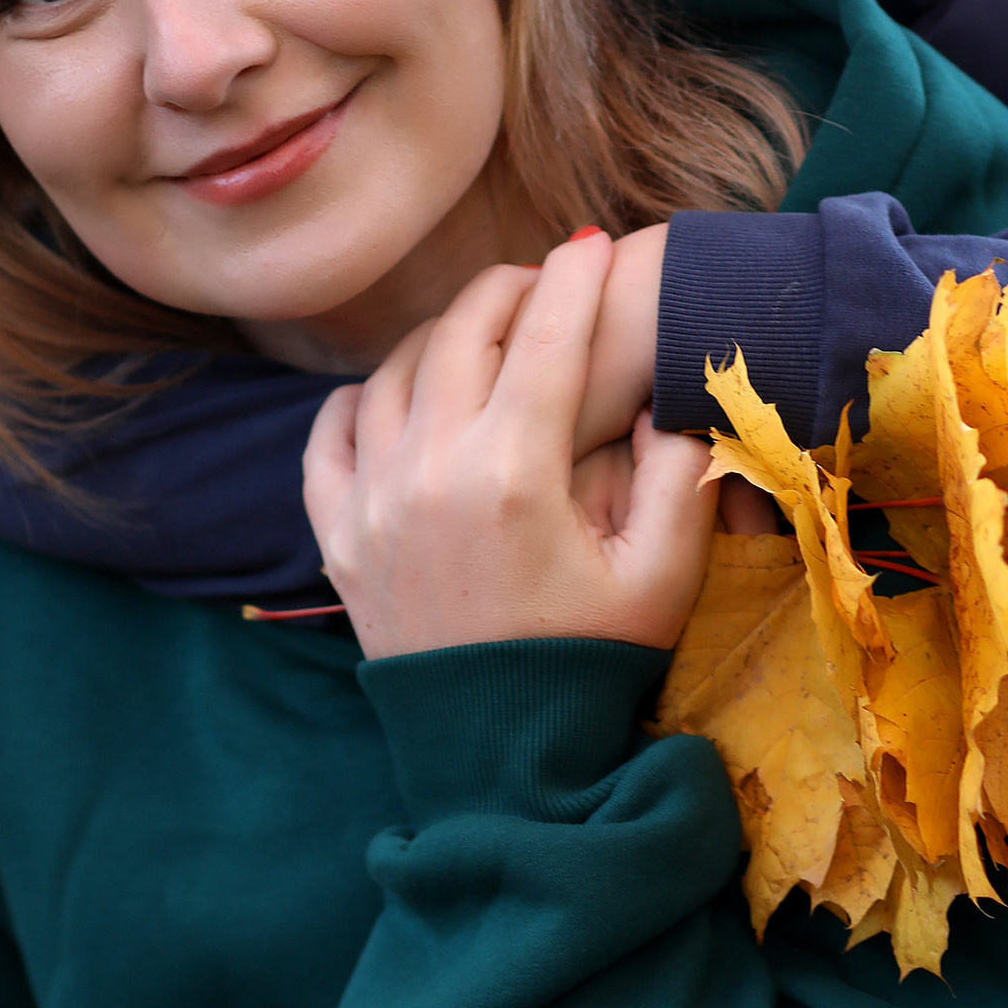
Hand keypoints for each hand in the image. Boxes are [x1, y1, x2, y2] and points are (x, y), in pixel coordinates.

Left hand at [303, 231, 719, 660]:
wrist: (502, 764)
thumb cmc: (592, 667)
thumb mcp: (663, 577)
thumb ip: (679, 476)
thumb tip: (665, 399)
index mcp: (514, 475)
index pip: (544, 335)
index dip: (574, 277)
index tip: (595, 243)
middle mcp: (430, 472)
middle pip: (461, 333)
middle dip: (509, 290)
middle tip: (544, 283)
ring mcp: (371, 504)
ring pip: (393, 374)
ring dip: (440, 337)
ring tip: (481, 333)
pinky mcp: (337, 540)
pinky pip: (328, 438)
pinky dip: (358, 400)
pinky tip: (393, 395)